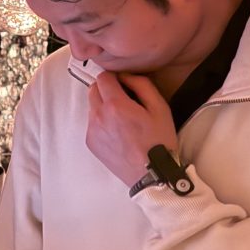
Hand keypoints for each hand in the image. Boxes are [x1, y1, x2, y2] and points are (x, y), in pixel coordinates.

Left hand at [86, 72, 177, 186]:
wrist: (153, 175)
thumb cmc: (159, 141)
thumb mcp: (160, 107)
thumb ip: (141, 84)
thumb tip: (126, 75)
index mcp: (115, 105)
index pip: (103, 77)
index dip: (114, 77)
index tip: (124, 84)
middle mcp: (98, 116)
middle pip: (93, 89)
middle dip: (106, 90)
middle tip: (124, 101)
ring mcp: (92, 130)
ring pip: (92, 106)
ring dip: (103, 106)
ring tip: (122, 119)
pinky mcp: (90, 142)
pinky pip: (92, 123)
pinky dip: (101, 122)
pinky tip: (118, 132)